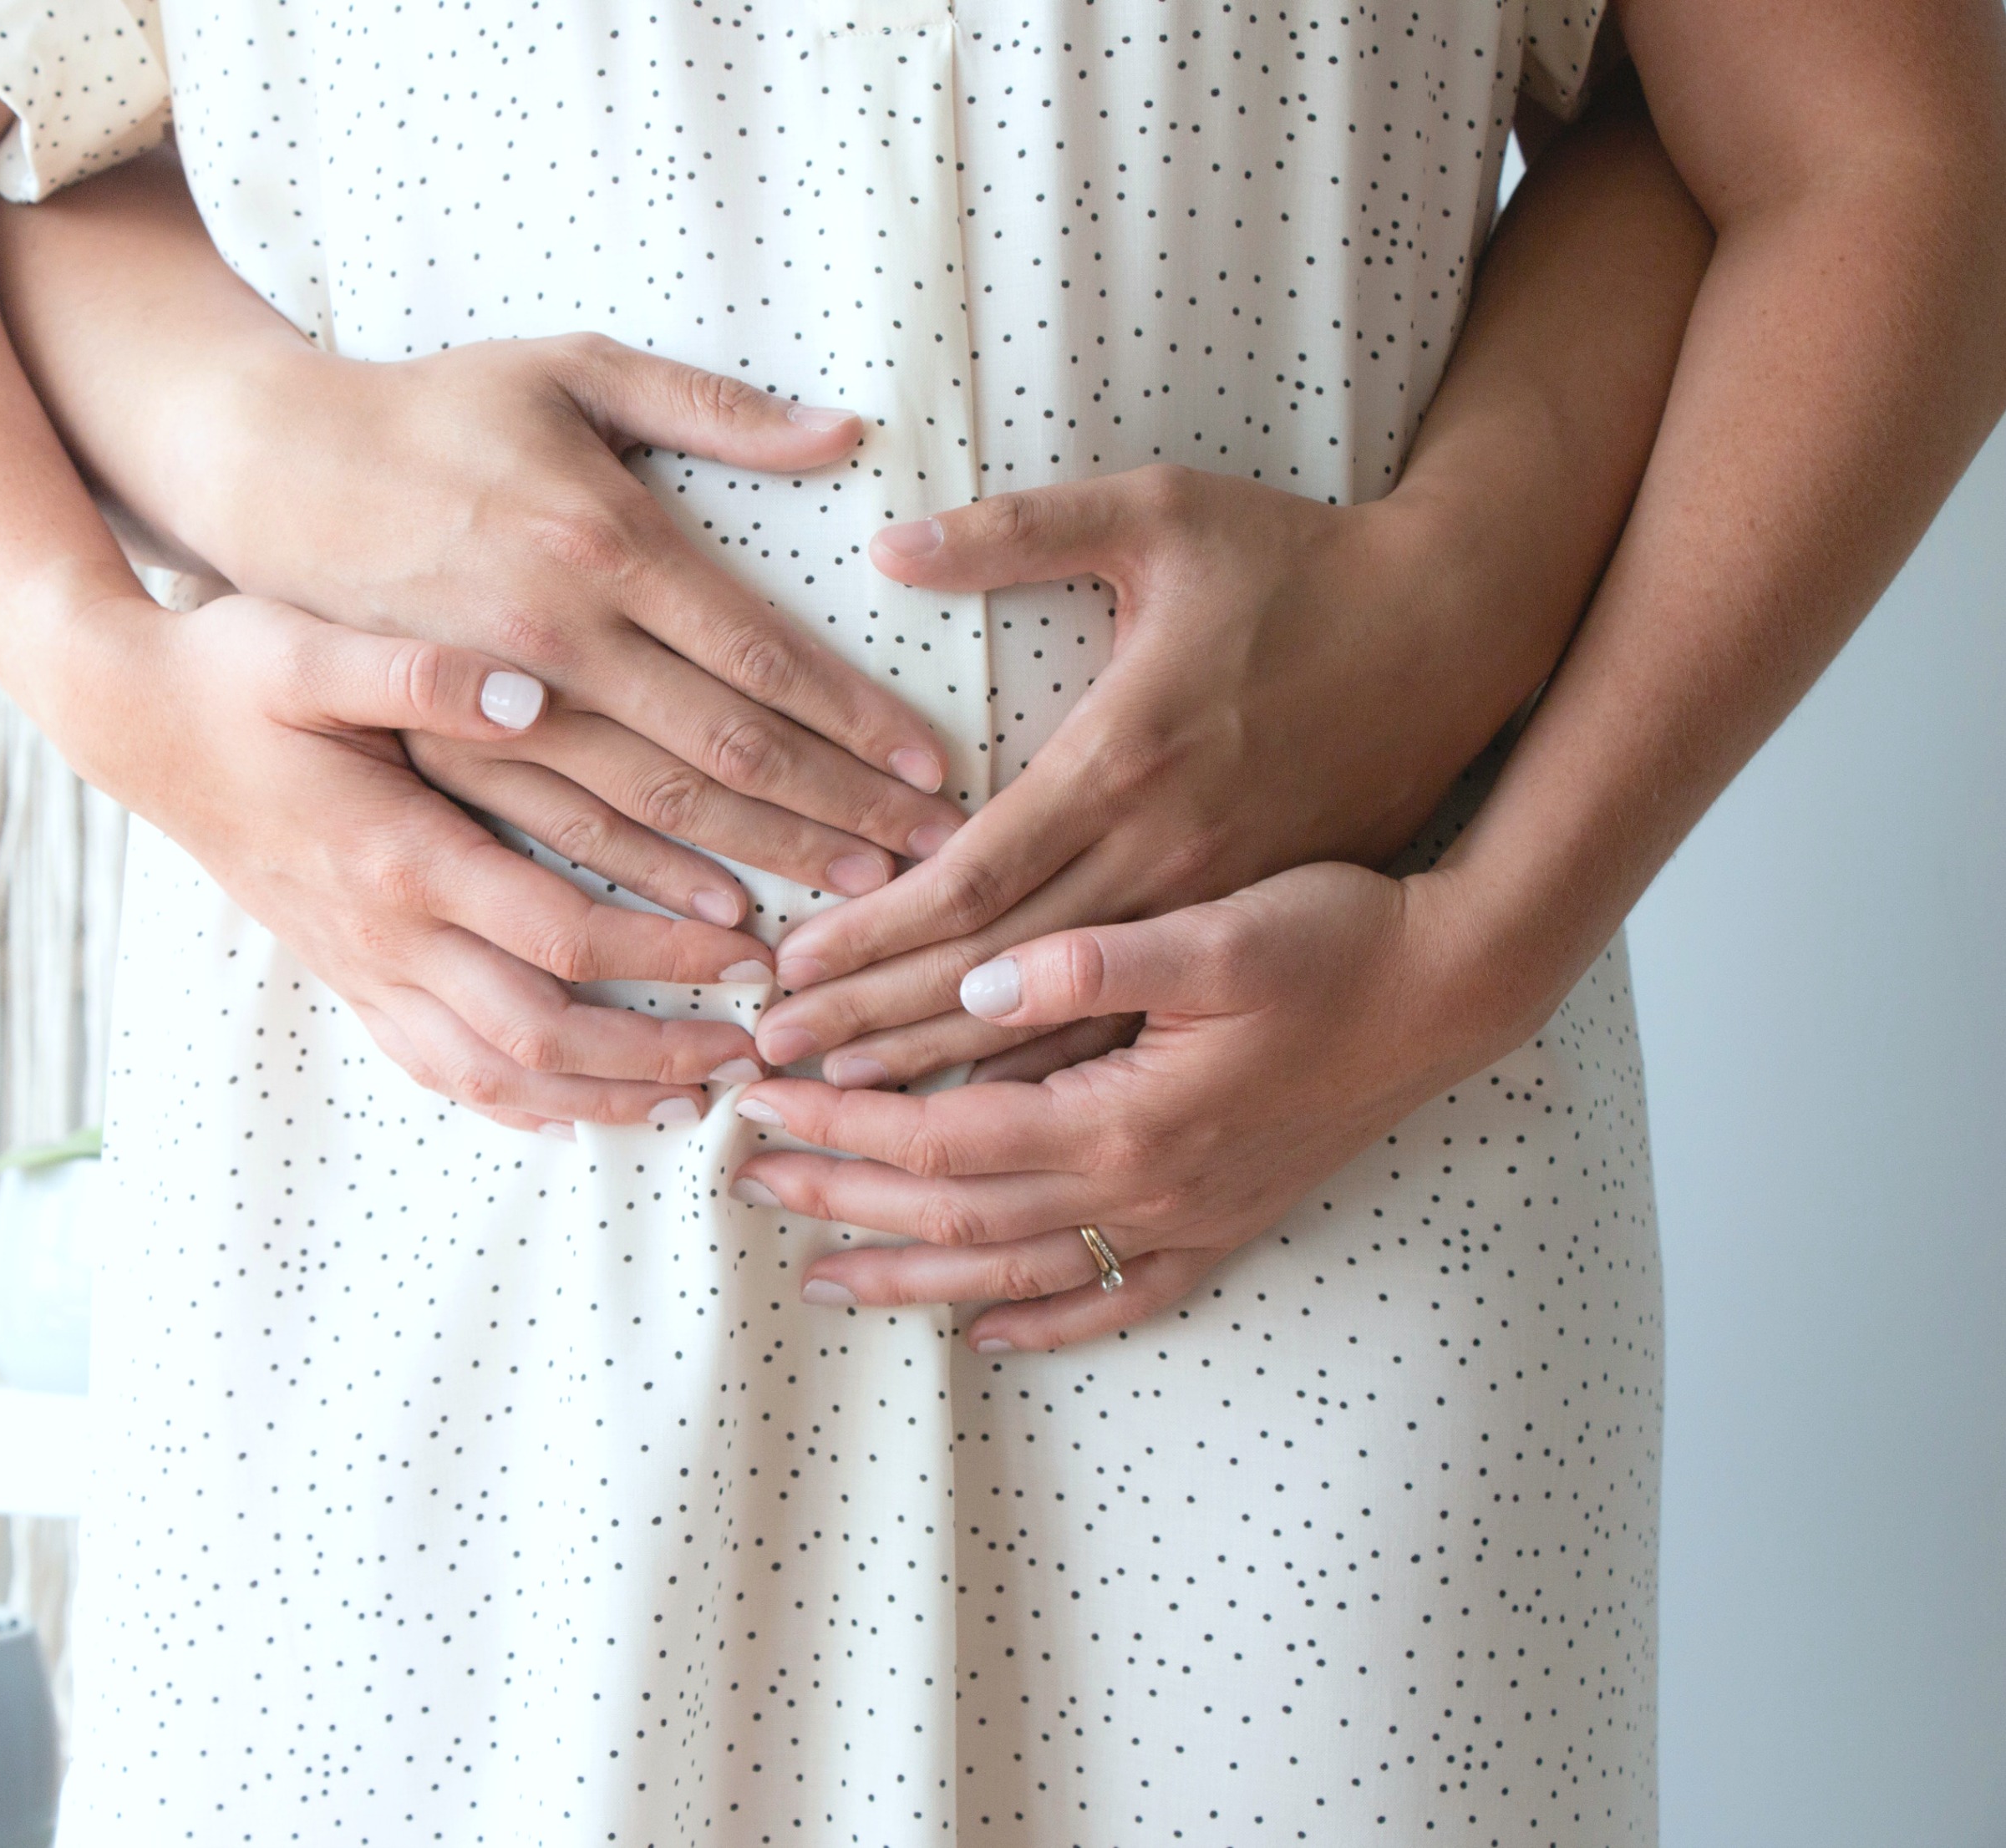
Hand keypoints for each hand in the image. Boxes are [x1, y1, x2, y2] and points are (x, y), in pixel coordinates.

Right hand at [38, 585, 775, 1132]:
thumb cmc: (225, 672)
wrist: (127, 723)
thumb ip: (419, 673)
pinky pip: (433, 1069)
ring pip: (489, 1077)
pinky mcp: (342, 974)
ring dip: (594, 1101)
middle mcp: (382, 933)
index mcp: (398, 855)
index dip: (665, 956)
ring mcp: (358, 967)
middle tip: (748, 1052)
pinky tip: (571, 1108)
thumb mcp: (309, 647)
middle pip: (540, 1036)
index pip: (561, 934)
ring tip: (685, 1103)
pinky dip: (512, 1103)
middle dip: (653, 1057)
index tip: (753, 952)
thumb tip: (530, 690)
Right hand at [169, 331, 967, 896]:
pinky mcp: (447, 751)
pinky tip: (716, 925)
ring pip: (652, 817)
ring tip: (854, 902)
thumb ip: (710, 406)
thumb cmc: (435, 409)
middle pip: (725, 754)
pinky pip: (560, 843)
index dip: (855, 720)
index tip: (934, 769)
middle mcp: (556, 640)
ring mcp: (496, 710)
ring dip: (762, 863)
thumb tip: (843, 433)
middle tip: (932, 859)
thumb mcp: (569, 366)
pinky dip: (643, 892)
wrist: (270, 472)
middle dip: (839, 812)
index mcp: (602, 542)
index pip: (760, 656)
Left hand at [727, 862, 1527, 1348]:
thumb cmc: (1337, 939)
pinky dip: (1049, 1323)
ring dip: (914, 1275)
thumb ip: (1089, 962)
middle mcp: (1145, 1189)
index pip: (940, 1134)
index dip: (842, 1121)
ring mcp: (1187, 1219)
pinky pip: (1120, 1298)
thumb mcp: (1215, 928)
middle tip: (747, 1181)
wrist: (1457, 989)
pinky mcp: (1227, 1224)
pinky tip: (990, 1333)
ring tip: (824, 1278)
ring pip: (1018, 1272)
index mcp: (1123, 1116)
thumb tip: (976, 982)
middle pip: (957, 1213)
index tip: (760, 1098)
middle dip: (845, 1197)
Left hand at [752, 466, 1564, 1084]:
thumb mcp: (1162, 511)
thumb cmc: (1301, 563)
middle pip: (990, 975)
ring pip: (1059, 1027)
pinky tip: (983, 1120)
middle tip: (769, 1062)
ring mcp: (1212, 910)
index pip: (968, 879)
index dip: (868, 935)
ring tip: (840, 1103)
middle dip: (872, 1022)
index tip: (784, 972)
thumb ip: (1020, 531)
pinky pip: (1137, 1034)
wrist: (1464, 635)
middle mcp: (1162, 857)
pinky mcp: (1248, 932)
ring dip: (945, 1070)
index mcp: (1125, 763)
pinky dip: (1054, 1074)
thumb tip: (888, 542)